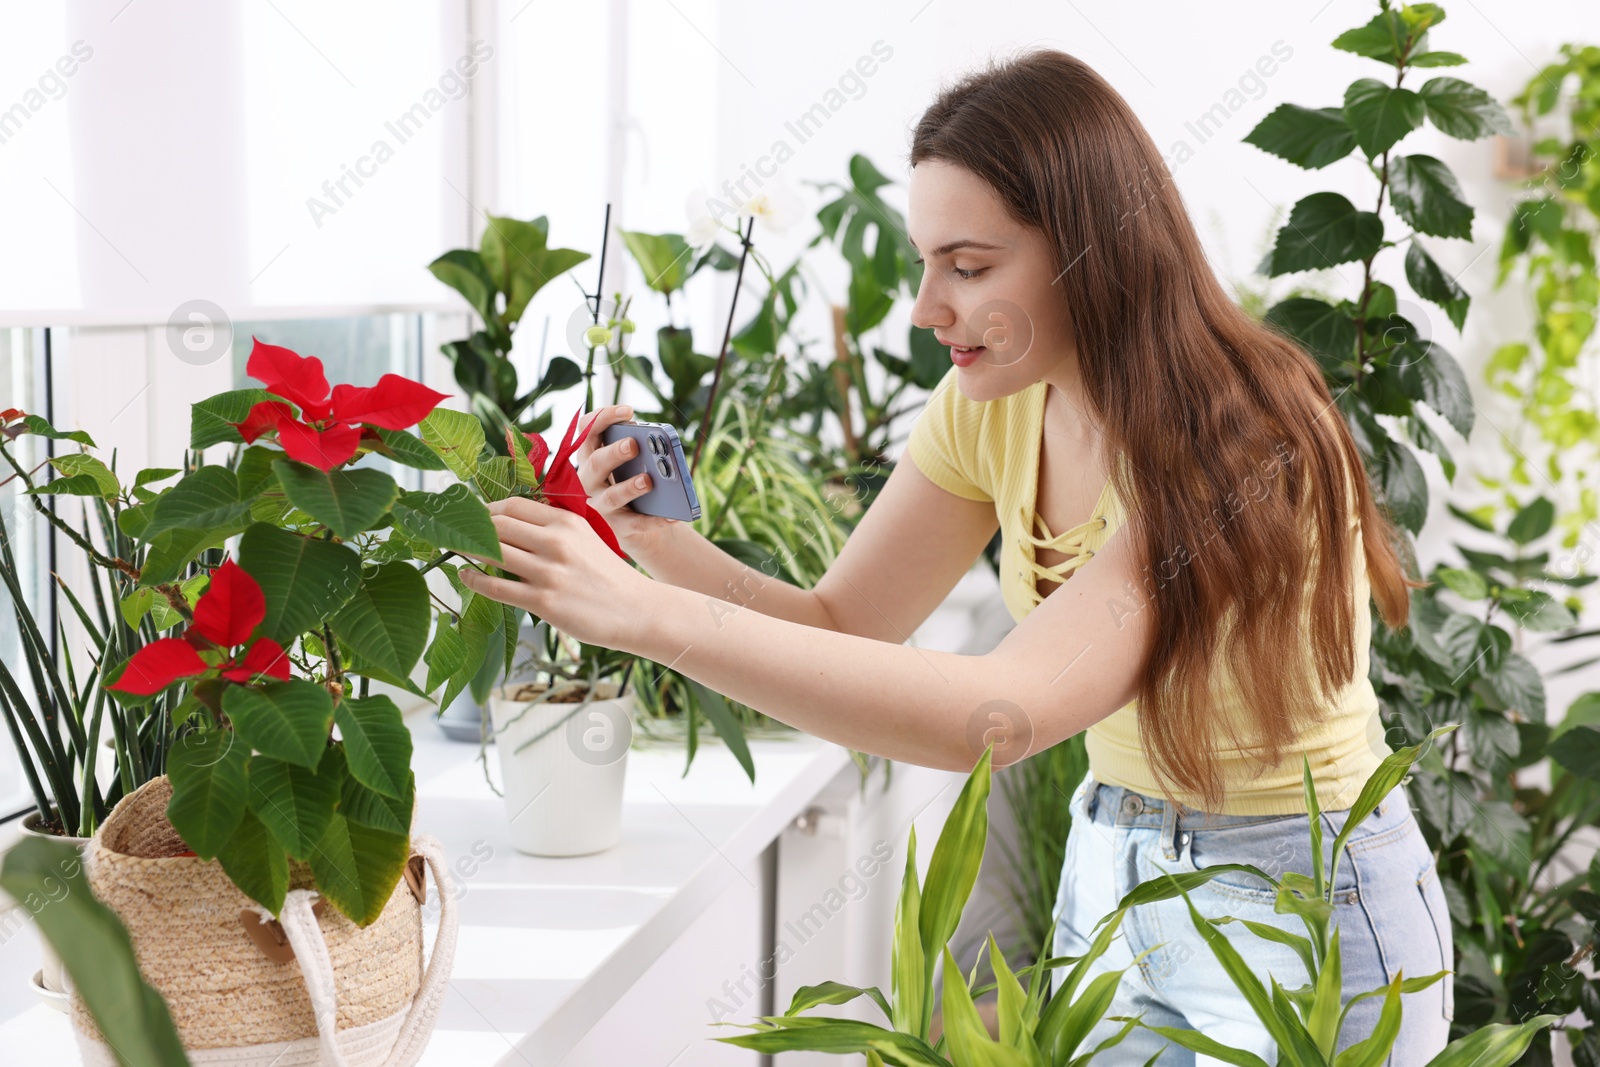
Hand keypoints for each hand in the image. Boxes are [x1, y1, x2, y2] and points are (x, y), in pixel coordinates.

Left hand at [457, 496, 653, 650]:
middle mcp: (556, 542)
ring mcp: (549, 572)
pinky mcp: (544, 601)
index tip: (471, 515)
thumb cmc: (606, 574)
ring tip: (454, 549)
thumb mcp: (585, 537)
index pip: (513, 505)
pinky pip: (496, 586)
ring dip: (466, 549)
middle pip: (497, 525)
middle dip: (469, 527)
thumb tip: (511, 520)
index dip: (484, 509)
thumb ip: (553, 526)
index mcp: (566, 522)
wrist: (635, 610)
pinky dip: (474, 579)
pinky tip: (465, 576)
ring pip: (492, 552)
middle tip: (452, 530)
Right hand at [574, 404, 680, 557]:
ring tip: (649, 480)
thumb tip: (660, 446)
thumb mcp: (633, 462)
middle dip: (614, 453)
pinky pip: (635, 524)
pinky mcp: (617, 528)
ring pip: (611, 496)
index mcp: (592, 456)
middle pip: (595, 463)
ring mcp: (600, 506)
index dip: (602, 418)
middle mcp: (589, 480)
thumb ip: (641, 451)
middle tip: (634, 444)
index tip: (628, 410)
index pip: (586, 431)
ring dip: (629, 487)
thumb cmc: (632, 481)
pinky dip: (655, 520)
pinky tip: (673, 514)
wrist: (636, 523)